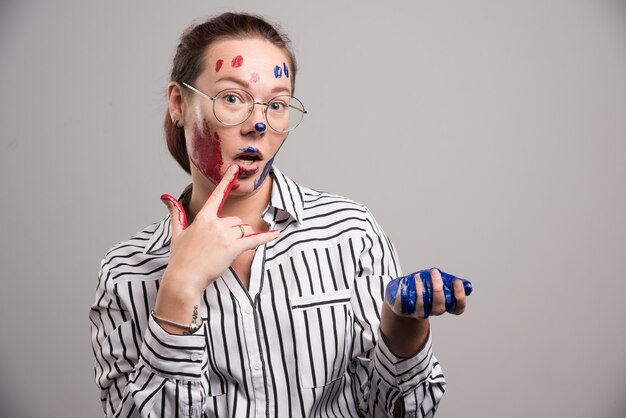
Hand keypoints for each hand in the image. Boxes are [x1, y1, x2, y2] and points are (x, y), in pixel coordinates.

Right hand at [159, 164, 278, 294]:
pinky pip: (254, 240)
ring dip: (244, 236)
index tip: (236, 168)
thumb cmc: (180, 258)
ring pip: (244, 229)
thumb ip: (176, 213)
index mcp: (203, 218)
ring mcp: (225, 235)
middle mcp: (215, 223)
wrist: (184, 279)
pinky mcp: (233, 248)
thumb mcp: (177, 233)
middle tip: (223, 245)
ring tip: (230, 250)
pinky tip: (275, 234)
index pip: (217, 195)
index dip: (227, 180)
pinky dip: (265, 237)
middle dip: (235, 230)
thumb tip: (166, 197)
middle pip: (236, 220)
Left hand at [385, 268, 472, 318]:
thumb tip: (466, 284)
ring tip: (418, 276)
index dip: (460, 298)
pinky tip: (404, 282)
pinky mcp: (401, 311)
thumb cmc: (422, 287)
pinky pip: (402, 306)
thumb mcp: (436, 282)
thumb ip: (449, 282)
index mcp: (443, 305)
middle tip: (435, 272)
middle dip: (438, 290)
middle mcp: (431, 311)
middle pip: (439, 308)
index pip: (457, 309)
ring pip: (421, 308)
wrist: (400, 295)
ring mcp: (416, 313)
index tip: (457, 282)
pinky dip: (402, 294)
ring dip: (420, 291)